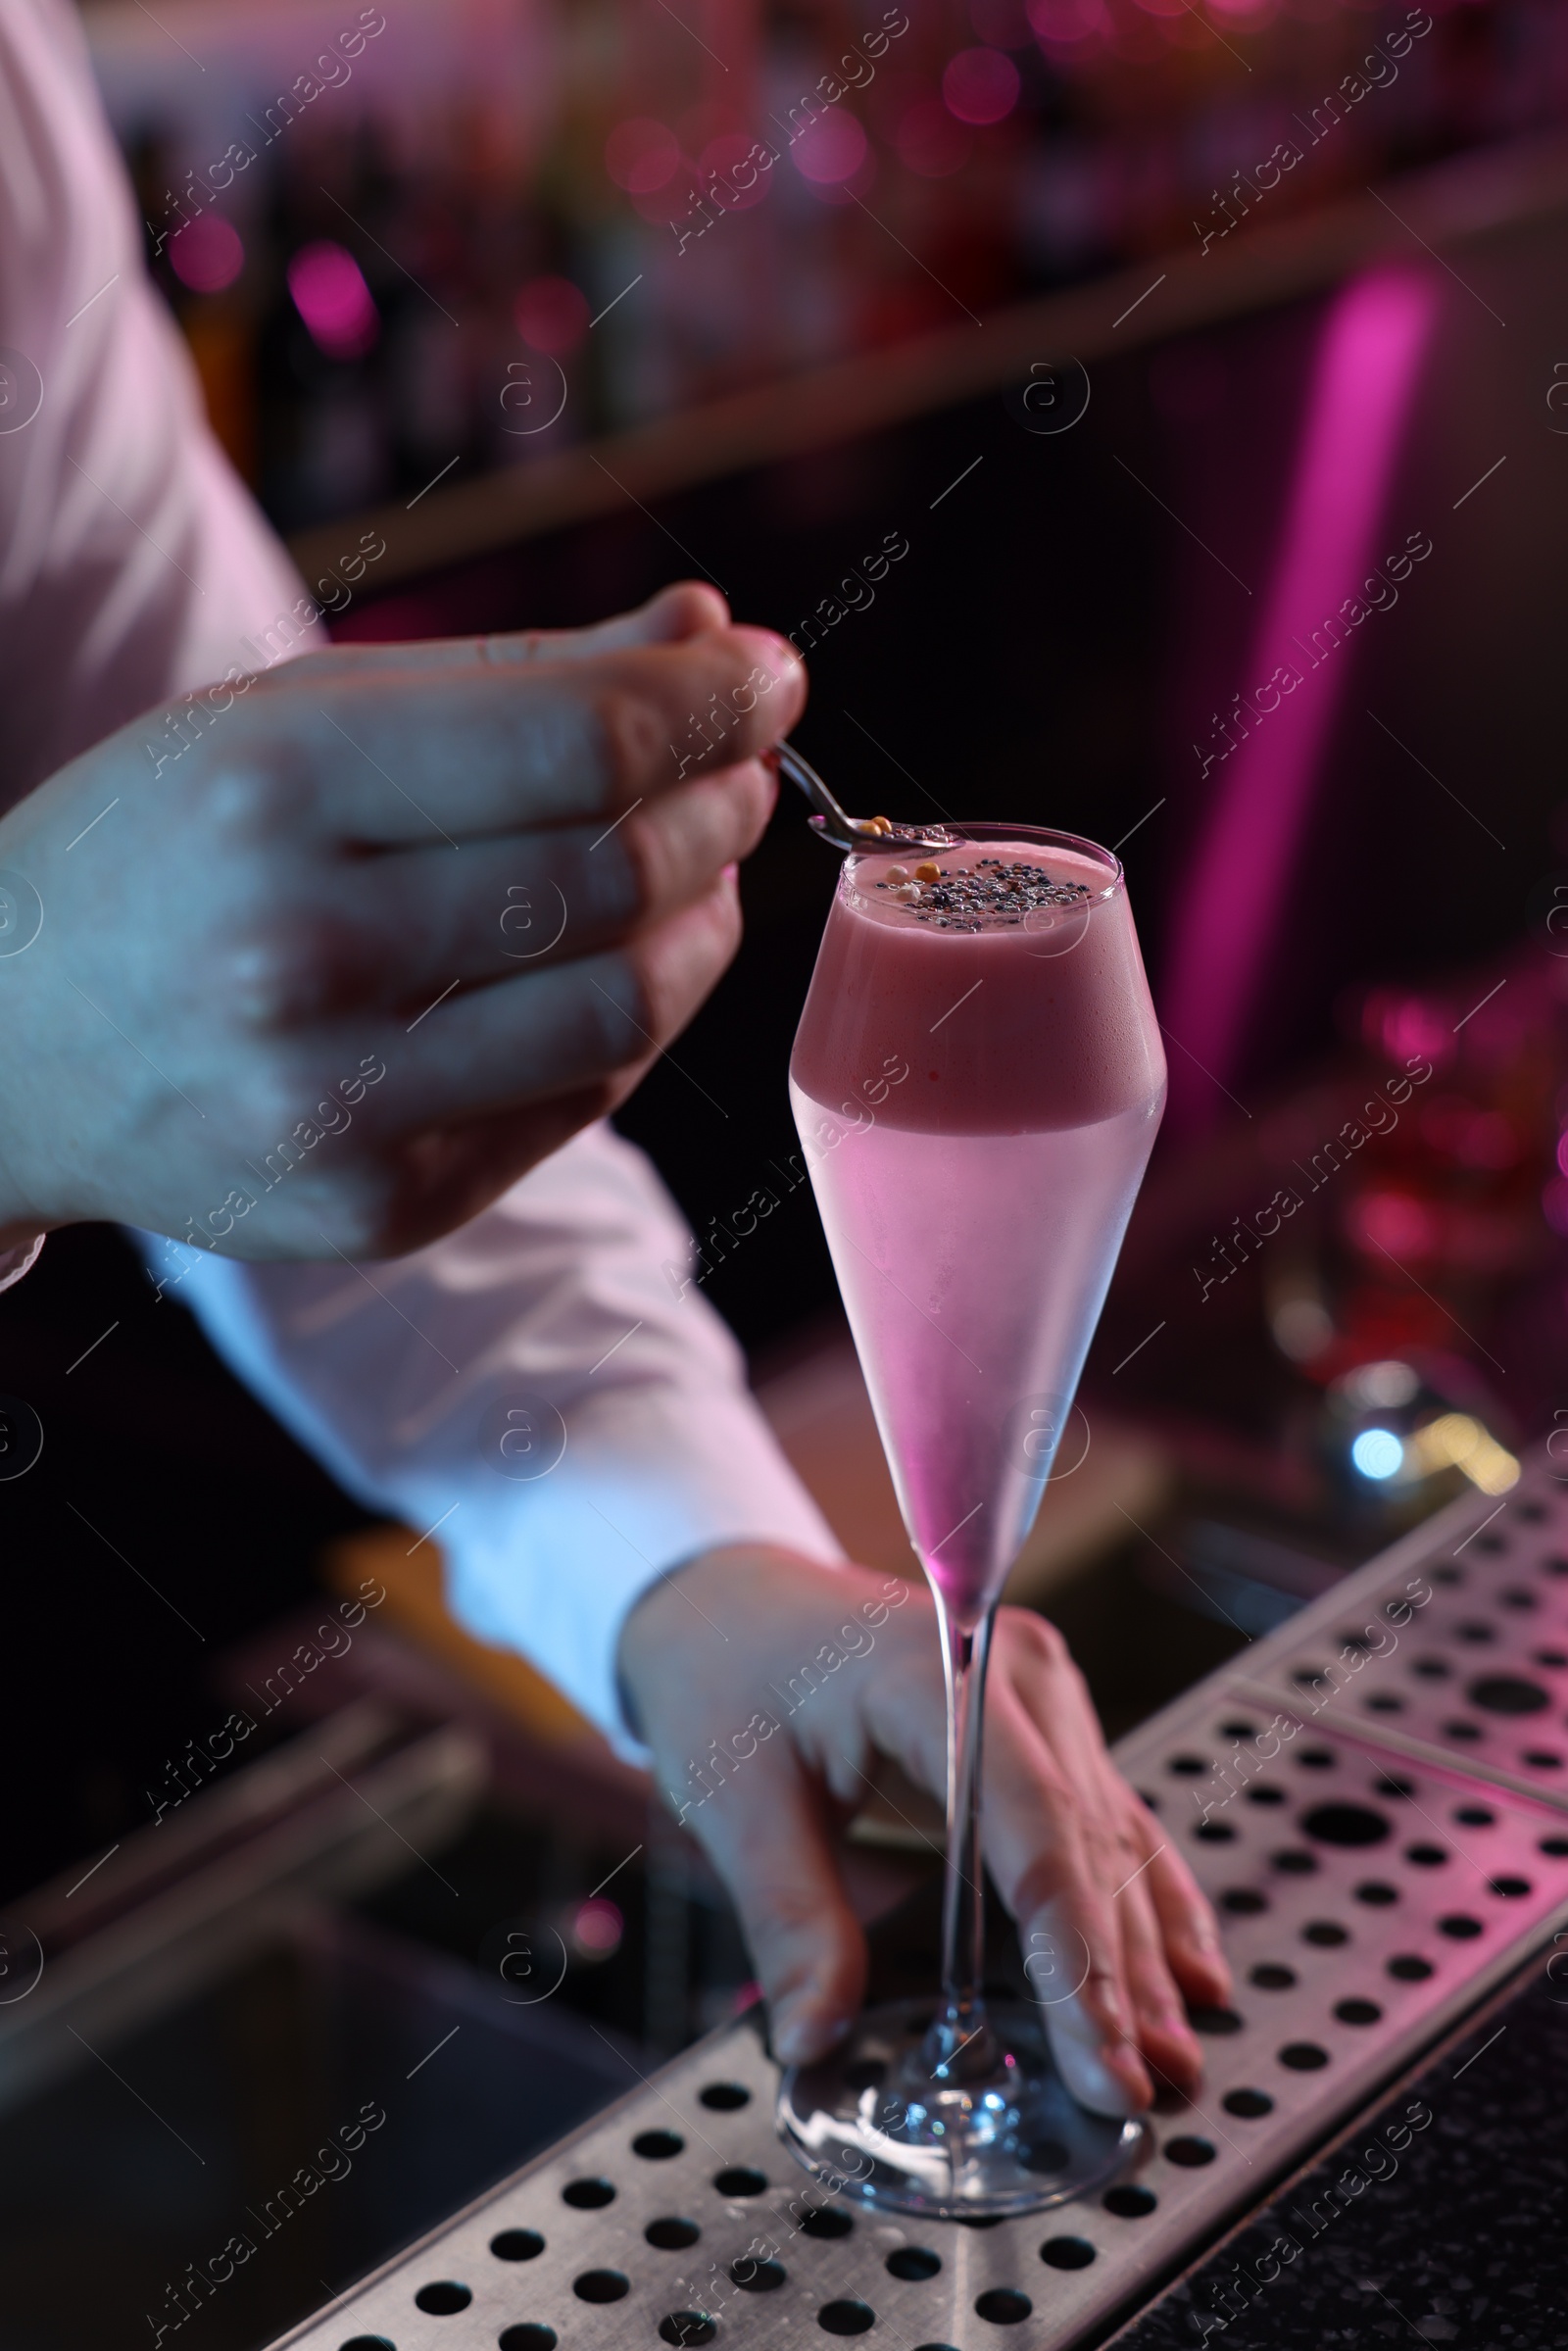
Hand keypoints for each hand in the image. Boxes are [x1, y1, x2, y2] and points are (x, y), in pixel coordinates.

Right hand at [0, 584, 801, 1256]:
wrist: (3, 1043)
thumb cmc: (167, 849)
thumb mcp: (293, 718)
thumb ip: (513, 681)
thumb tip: (713, 633)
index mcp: (275, 792)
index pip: (583, 741)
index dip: (715, 702)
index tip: (769, 675)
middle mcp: (301, 958)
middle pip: (623, 874)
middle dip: (724, 805)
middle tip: (743, 771)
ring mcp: (340, 1105)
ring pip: (627, 1004)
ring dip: (704, 922)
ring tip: (699, 869)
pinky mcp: (379, 1206)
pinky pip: (579, 1099)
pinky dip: (629, 1017)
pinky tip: (609, 964)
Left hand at [618, 1545, 1231, 2116]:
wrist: (732, 1596)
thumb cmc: (728, 1676)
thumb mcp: (734, 1797)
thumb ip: (788, 1920)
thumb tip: (816, 2038)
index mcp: (938, 1672)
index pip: (1032, 1823)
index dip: (1072, 1950)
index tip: (1095, 2051)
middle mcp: (1016, 1673)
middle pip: (1085, 1840)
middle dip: (1116, 1976)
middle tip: (1133, 2091)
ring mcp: (1041, 1694)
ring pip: (1111, 1839)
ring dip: (1142, 1954)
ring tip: (1169, 2062)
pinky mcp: (1044, 1725)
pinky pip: (1106, 1821)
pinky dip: (1142, 1902)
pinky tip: (1187, 1973)